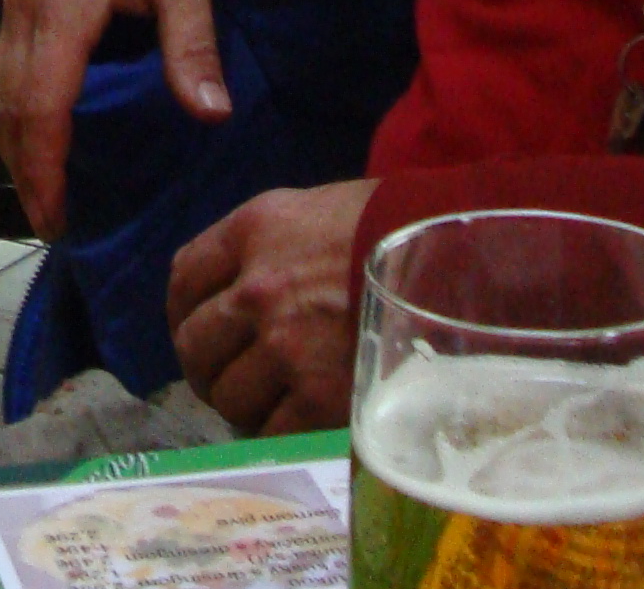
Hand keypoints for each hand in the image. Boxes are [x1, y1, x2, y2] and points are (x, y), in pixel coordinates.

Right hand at [0, 0, 226, 237]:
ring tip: (43, 194)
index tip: (57, 214)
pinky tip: (38, 141)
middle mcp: (26, 6)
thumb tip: (212, 115)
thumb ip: (192, 45)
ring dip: (12, 147)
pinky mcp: (14, 1)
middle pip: (7, 105)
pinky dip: (12, 115)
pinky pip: (0, 70)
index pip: (41, 99)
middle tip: (52, 222)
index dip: (44, 164)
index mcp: (67, 1)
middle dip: (24, 170)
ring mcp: (13, 2)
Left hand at [167, 181, 372, 435]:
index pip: (185, 276)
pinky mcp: (319, 396)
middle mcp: (258, 288)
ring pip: (229, 395)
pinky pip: (271, 430)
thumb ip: (270, 247)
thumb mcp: (318, 211)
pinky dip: (278, 431)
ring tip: (270, 402)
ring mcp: (286, 346)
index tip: (193, 329)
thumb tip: (240, 289)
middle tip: (229, 379)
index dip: (183, 311)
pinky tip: (297, 420)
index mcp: (255, 231)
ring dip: (243, 404)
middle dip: (207, 367)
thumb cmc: (397, 228)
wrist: (460, 262)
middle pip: (195, 343)